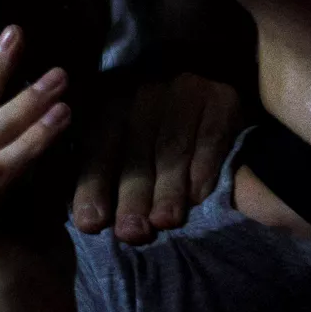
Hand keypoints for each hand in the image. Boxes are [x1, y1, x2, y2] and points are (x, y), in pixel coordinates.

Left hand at [71, 74, 240, 243]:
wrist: (202, 79)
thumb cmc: (151, 131)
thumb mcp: (118, 143)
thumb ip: (101, 176)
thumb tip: (89, 221)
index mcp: (108, 107)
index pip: (97, 152)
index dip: (93, 188)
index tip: (91, 224)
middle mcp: (142, 95)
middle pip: (135, 154)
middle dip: (132, 197)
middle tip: (132, 232)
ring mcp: (182, 93)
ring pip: (172, 149)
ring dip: (168, 190)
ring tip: (165, 222)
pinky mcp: (220, 99)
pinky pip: (210, 137)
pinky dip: (204, 170)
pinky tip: (197, 197)